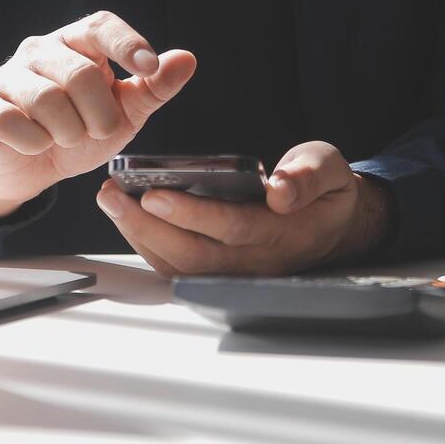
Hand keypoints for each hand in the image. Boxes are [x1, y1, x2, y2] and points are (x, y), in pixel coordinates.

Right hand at [0, 11, 196, 219]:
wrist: (29, 168)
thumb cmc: (79, 130)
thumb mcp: (124, 113)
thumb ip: (153, 88)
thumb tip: (187, 59)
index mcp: (77, 44)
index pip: (101, 26)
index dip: (126, 43)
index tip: (148, 67)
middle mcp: (40, 50)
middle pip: (80, 73)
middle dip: (99, 115)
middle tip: (99, 131)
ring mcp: (8, 76)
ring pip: (47, 99)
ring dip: (68, 132)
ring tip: (67, 139)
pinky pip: (12, 121)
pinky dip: (35, 142)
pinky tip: (38, 145)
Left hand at [95, 140, 392, 275]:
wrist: (333, 227)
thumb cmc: (324, 192)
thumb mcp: (329, 169)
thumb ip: (308, 175)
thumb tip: (281, 189)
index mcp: (285, 233)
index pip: (234, 228)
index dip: (193, 214)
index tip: (156, 194)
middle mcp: (257, 262)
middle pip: (194, 256)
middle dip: (148, 227)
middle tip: (113, 196)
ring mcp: (236, 274)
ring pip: (180, 267)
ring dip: (140, 236)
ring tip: (112, 201)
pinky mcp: (219, 275)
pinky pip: (178, 269)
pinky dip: (148, 245)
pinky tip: (126, 217)